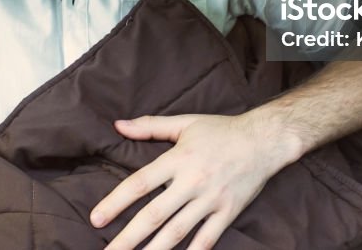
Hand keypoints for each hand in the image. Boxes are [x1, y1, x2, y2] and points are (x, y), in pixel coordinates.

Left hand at [90, 112, 299, 249]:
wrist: (265, 140)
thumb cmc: (222, 130)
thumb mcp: (185, 123)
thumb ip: (150, 126)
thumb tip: (118, 124)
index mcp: (178, 159)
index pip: (140, 184)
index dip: (116, 202)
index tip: (96, 218)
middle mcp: (192, 182)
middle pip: (154, 215)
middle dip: (128, 238)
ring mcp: (211, 200)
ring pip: (177, 232)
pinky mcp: (228, 212)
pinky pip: (207, 239)